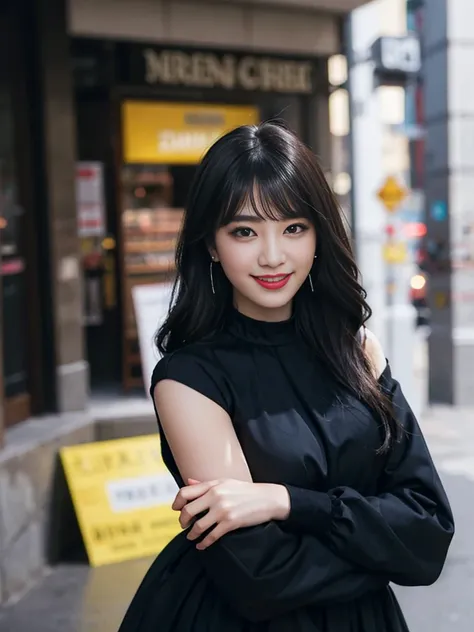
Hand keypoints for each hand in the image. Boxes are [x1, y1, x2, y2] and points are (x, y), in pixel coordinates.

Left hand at [172, 478, 289, 549]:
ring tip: (191, 537)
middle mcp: (215, 496)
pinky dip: (203, 543)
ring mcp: (222, 510)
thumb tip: (187, 482)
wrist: (267, 498)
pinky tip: (201, 545)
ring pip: (198, 526)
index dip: (177, 502)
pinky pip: (211, 536)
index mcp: (212, 485)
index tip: (176, 509)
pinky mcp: (230, 523)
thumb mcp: (225, 482)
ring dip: (191, 534)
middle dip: (183, 521)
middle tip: (184, 525)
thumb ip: (205, 484)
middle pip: (188, 511)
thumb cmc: (245, 490)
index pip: (185, 492)